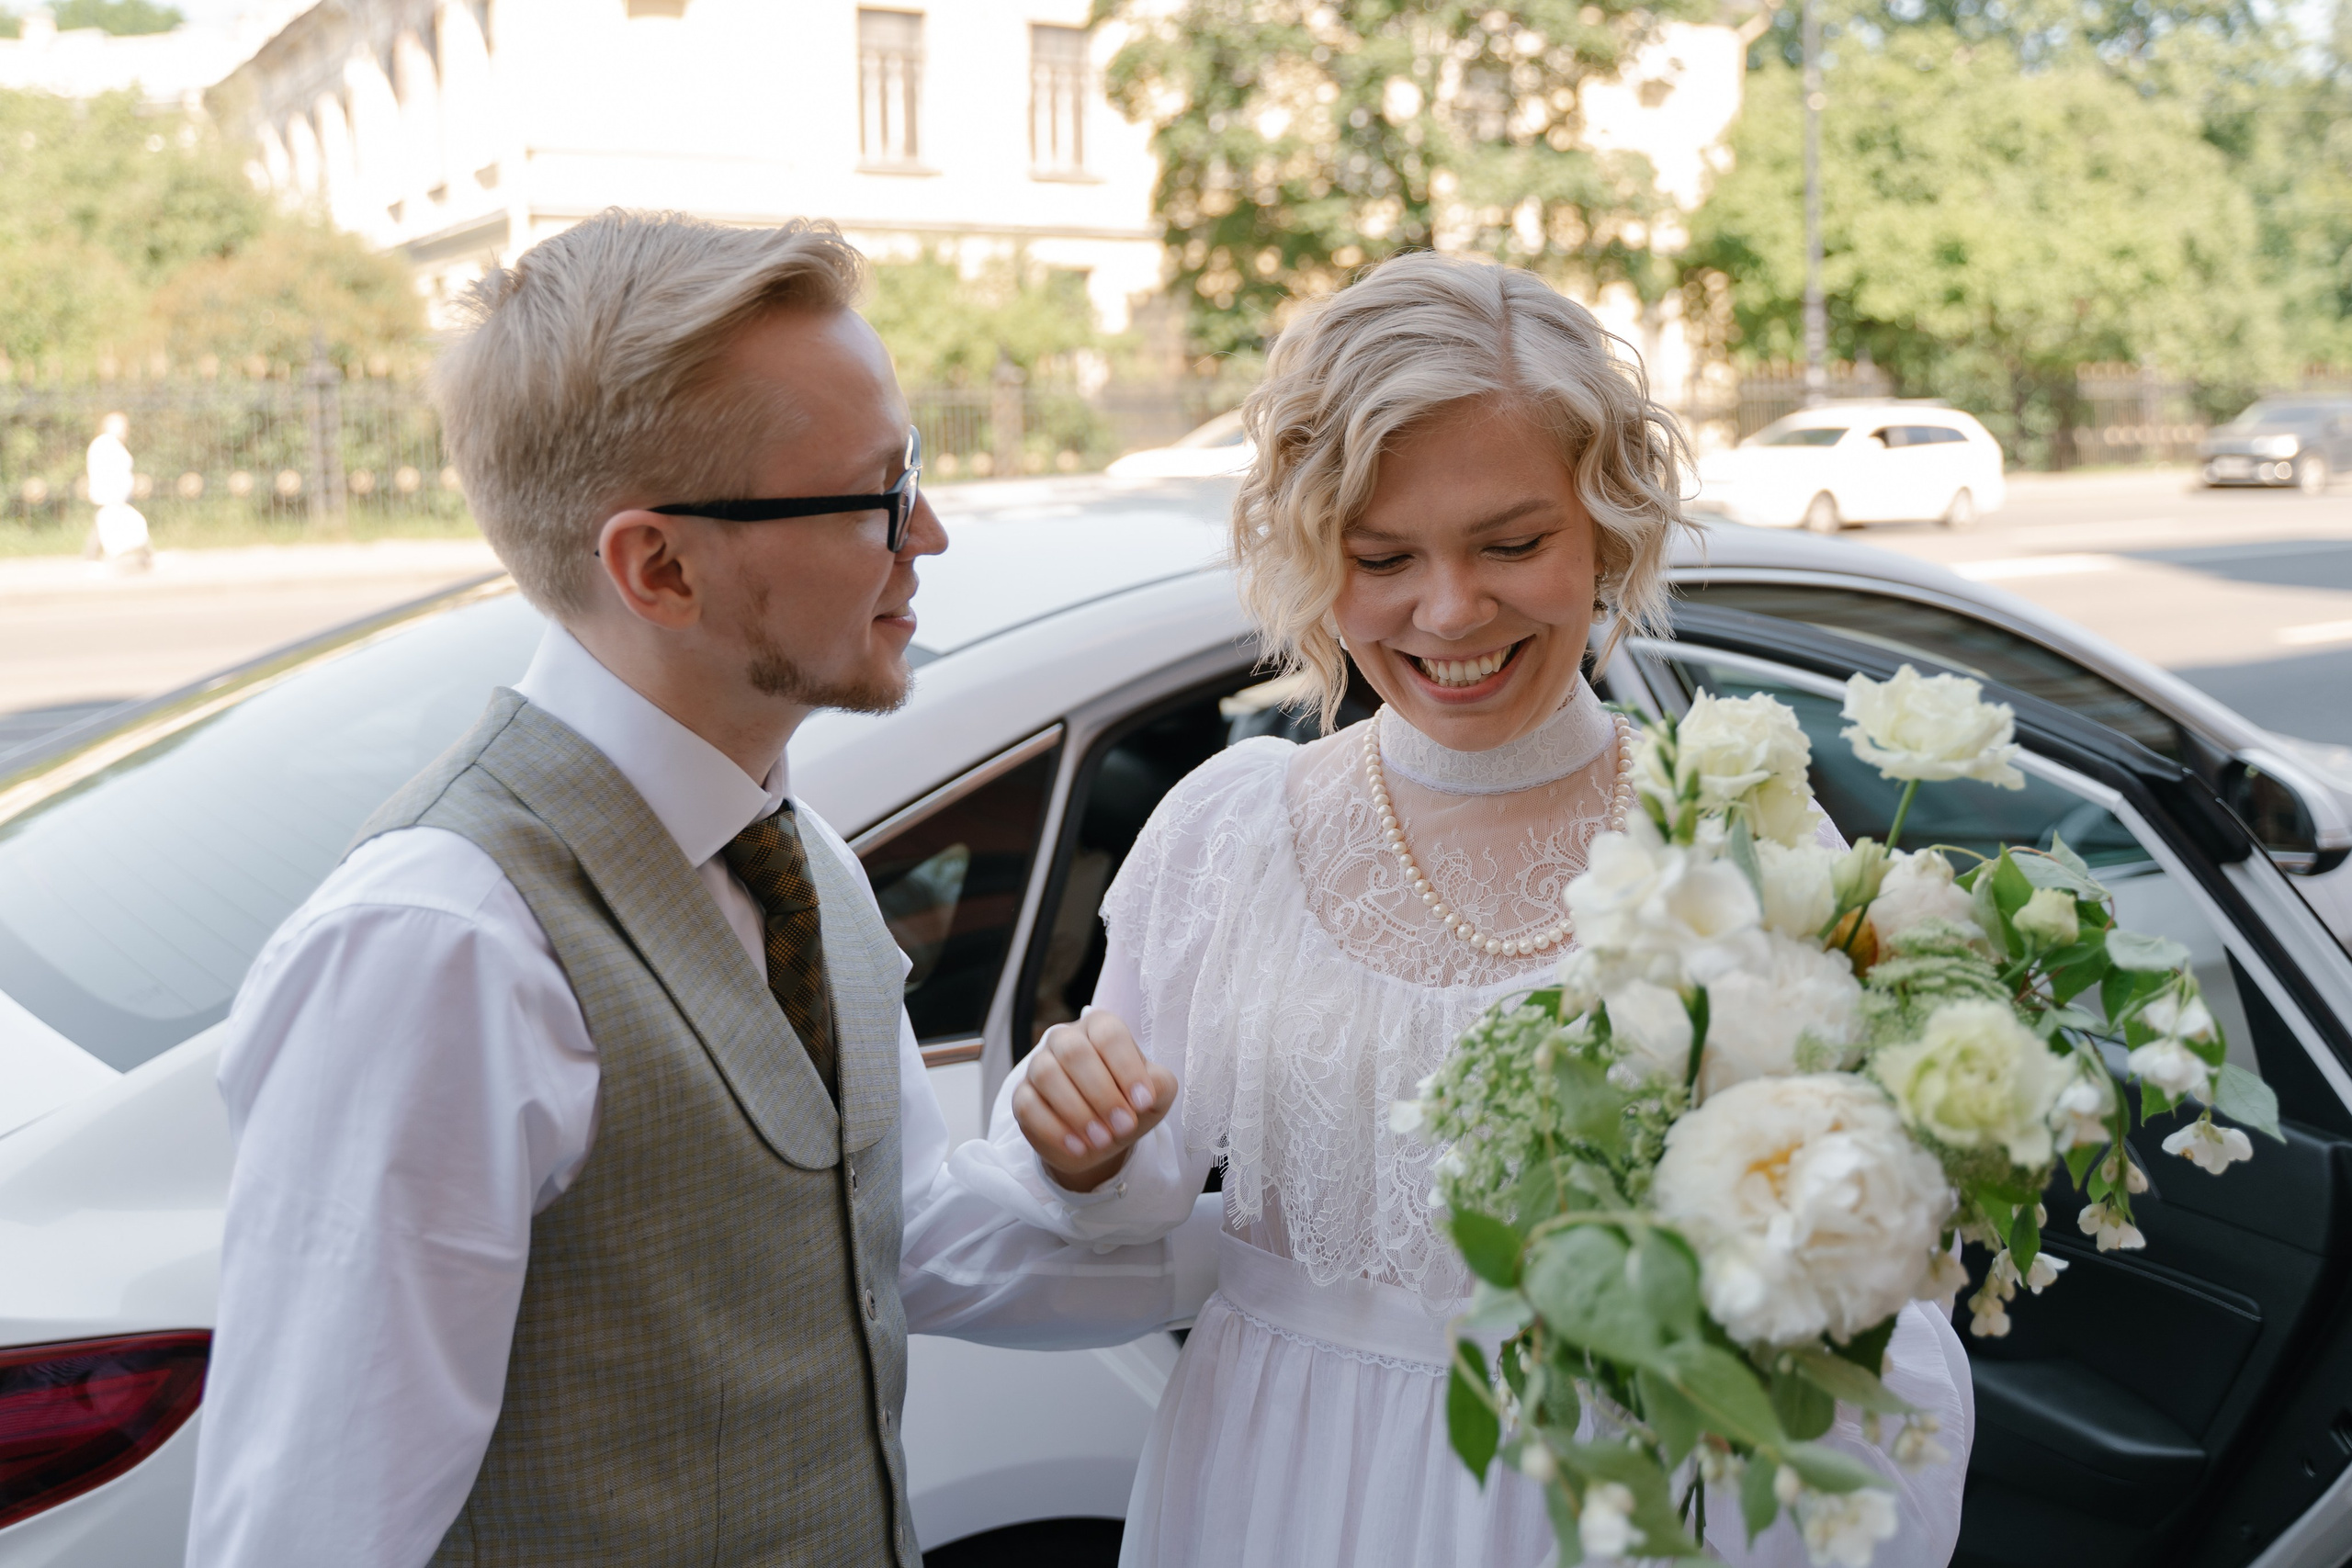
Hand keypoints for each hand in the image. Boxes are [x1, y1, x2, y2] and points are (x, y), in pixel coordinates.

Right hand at [1013, 1010, 1178, 1192]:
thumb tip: (1147, 1092)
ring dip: (1077, 1112)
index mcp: (1100, 1028)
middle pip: (1075, 1052)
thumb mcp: (1155, 1096)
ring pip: (1047, 1075)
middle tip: (1123, 1126)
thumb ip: (1159, 1085)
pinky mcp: (1022, 1095)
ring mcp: (1038, 1064)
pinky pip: (1028, 1106)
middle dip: (1102, 1094)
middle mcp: (1066, 1038)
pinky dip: (1054, 1130)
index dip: (1126, 1068)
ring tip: (1102, 1140)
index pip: (1109, 1034)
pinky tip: (1078, 1147)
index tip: (1143, 1102)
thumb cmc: (1129, 1104)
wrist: (1102, 1137)